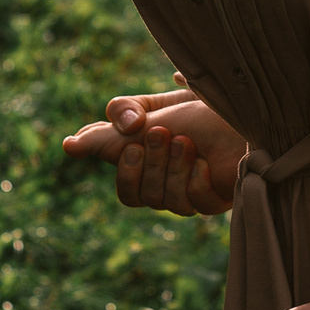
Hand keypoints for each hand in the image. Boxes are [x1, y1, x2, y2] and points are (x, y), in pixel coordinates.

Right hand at [61, 84, 245, 215]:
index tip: (131, 144)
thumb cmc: (195, 107)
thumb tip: (68, 146)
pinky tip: (206, 164)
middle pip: (142, 198)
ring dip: (175, 169)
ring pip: (168, 203)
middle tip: (162, 133)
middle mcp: (171, 185)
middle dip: (151, 164)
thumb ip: (110, 128)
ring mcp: (195, 194)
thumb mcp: (147, 111)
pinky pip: (198, 205)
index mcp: (151, 168)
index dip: (125, 172)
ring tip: (187, 142)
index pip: (126, 189)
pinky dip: (198, 182)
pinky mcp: (219, 198)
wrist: (241, 104)